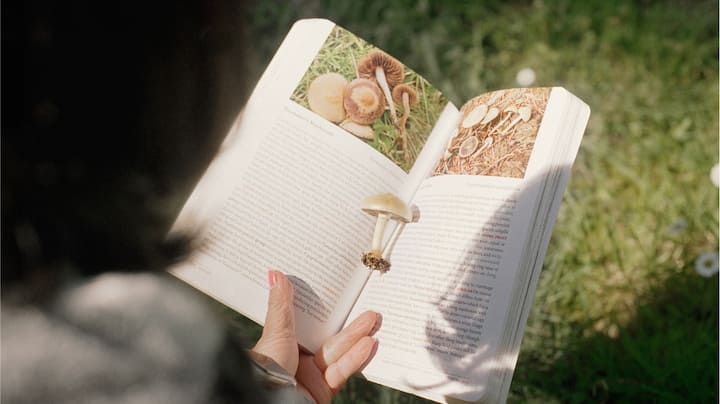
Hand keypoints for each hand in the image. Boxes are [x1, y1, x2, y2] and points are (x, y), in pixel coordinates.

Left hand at [252, 270, 379, 403]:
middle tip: (367, 306)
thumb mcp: (276, 331)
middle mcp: (298, 358)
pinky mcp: (323, 389)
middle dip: (350, 323)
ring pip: (339, 352)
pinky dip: (355, 358)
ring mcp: (312, 374)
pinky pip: (342, 371)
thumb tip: (275, 273)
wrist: (270, 401)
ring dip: (357, 336)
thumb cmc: (266, 367)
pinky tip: (369, 344)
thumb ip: (281, 305)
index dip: (324, 309)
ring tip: (374, 319)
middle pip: (329, 337)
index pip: (308, 323)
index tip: (340, 293)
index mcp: (284, 343)